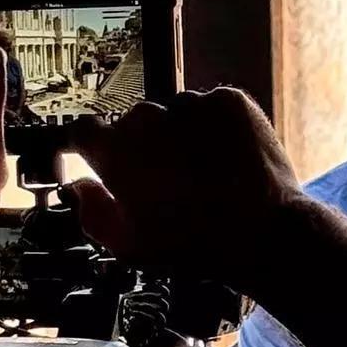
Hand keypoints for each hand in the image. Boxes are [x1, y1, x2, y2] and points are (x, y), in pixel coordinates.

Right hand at [65, 88, 304, 290]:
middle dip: (148, 145)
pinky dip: (219, 125)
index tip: (111, 160)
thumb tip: (82, 188)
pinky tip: (228, 158)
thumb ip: (94, 212)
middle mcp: (148, 119)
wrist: (264, 232)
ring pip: (177, 112)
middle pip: (136, 122)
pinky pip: (213, 107)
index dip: (99, 148)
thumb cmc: (196, 244)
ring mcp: (190, 106)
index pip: (86, 131)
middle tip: (173, 179)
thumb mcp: (130, 245)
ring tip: (207, 172)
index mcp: (116, 152)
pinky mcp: (229, 100)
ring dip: (186, 133)